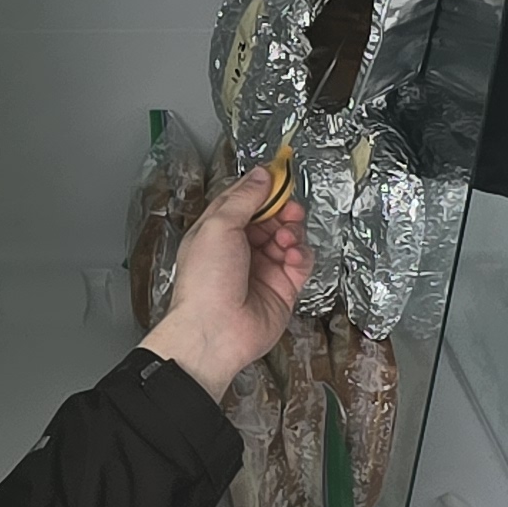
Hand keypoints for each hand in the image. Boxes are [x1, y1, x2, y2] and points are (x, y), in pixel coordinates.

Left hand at [144, 164, 310, 397]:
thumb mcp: (218, 226)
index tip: (279, 175)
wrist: (215, 331)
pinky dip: (301, 254)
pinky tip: (292, 255)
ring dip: (292, 231)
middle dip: (282, 210)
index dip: (262, 188)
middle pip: (270, 218)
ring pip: (288, 237)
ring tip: (287, 236)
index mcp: (218, 232)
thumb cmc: (206, 282)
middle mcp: (240, 249)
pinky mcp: (282, 287)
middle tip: (288, 209)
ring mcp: (262, 268)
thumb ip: (243, 199)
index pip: (244, 201)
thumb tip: (261, 175)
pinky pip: (300, 262)